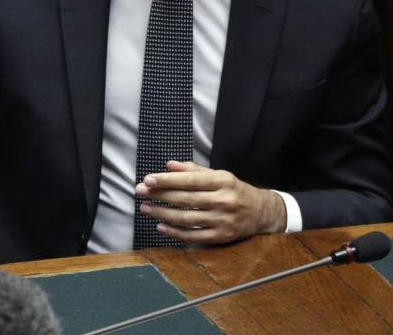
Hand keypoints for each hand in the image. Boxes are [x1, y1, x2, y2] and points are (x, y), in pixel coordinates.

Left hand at [135, 161, 286, 244]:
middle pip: (186, 199)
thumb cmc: (234, 190)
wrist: (262, 213)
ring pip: (187, 218)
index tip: (148, 179)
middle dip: (159, 195)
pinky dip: (175, 232)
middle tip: (139, 191)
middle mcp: (224, 201)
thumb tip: (169, 165)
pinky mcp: (221, 237)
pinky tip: (160, 226)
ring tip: (145, 208)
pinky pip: (194, 236)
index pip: (190, 180)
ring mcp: (223, 221)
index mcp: (223, 182)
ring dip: (162, 214)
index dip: (168, 180)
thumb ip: (193, 170)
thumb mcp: (218, 175)